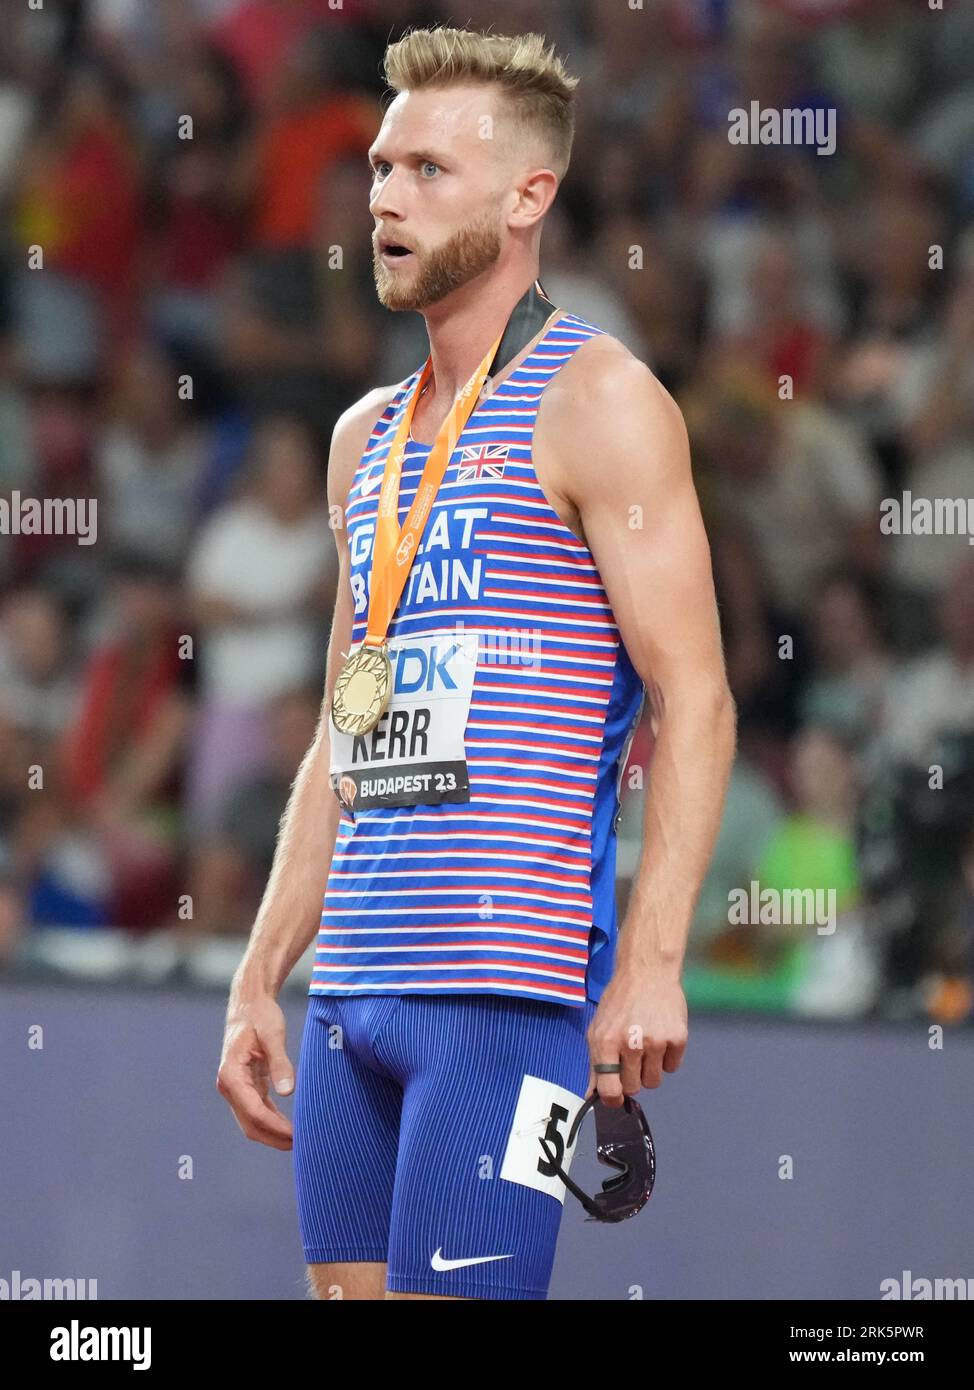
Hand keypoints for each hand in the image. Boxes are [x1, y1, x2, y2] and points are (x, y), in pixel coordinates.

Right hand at [216, 991, 294, 1149]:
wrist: (249, 1003)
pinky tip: (287, 1126)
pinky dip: (271, 1120)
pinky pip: (256, 1110)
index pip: (253, 1111)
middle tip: (300, 1145)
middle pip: (249, 1123)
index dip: (275, 1127)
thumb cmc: (261, 1015)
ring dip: (272, 1133)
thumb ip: (280, 1063)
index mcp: (231, 1074)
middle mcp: (228, 1084)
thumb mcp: (273, 1035)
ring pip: (251, 1121)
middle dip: (273, 1137)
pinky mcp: (244, 1085)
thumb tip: (287, 1092)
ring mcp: (234, 1087)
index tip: (295, 1135)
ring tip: (297, 1140)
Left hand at [586, 968, 687, 1106]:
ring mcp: (656, 1041)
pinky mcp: (678, 1038)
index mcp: (606, 1041)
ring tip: (645, 1045)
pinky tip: (660, 1036)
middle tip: (630, 1058)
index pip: (610, 1090)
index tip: (615, 1097)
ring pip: (653, 1082)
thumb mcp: (597, 1028)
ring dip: (649, 1070)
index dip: (612, 1099)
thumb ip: (594, 1063)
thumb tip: (591, 1095)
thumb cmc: (619, 1001)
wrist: (647, 971)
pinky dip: (666, 1058)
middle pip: (633, 1089)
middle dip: (630, 1079)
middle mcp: (631, 1043)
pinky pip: (672, 1068)